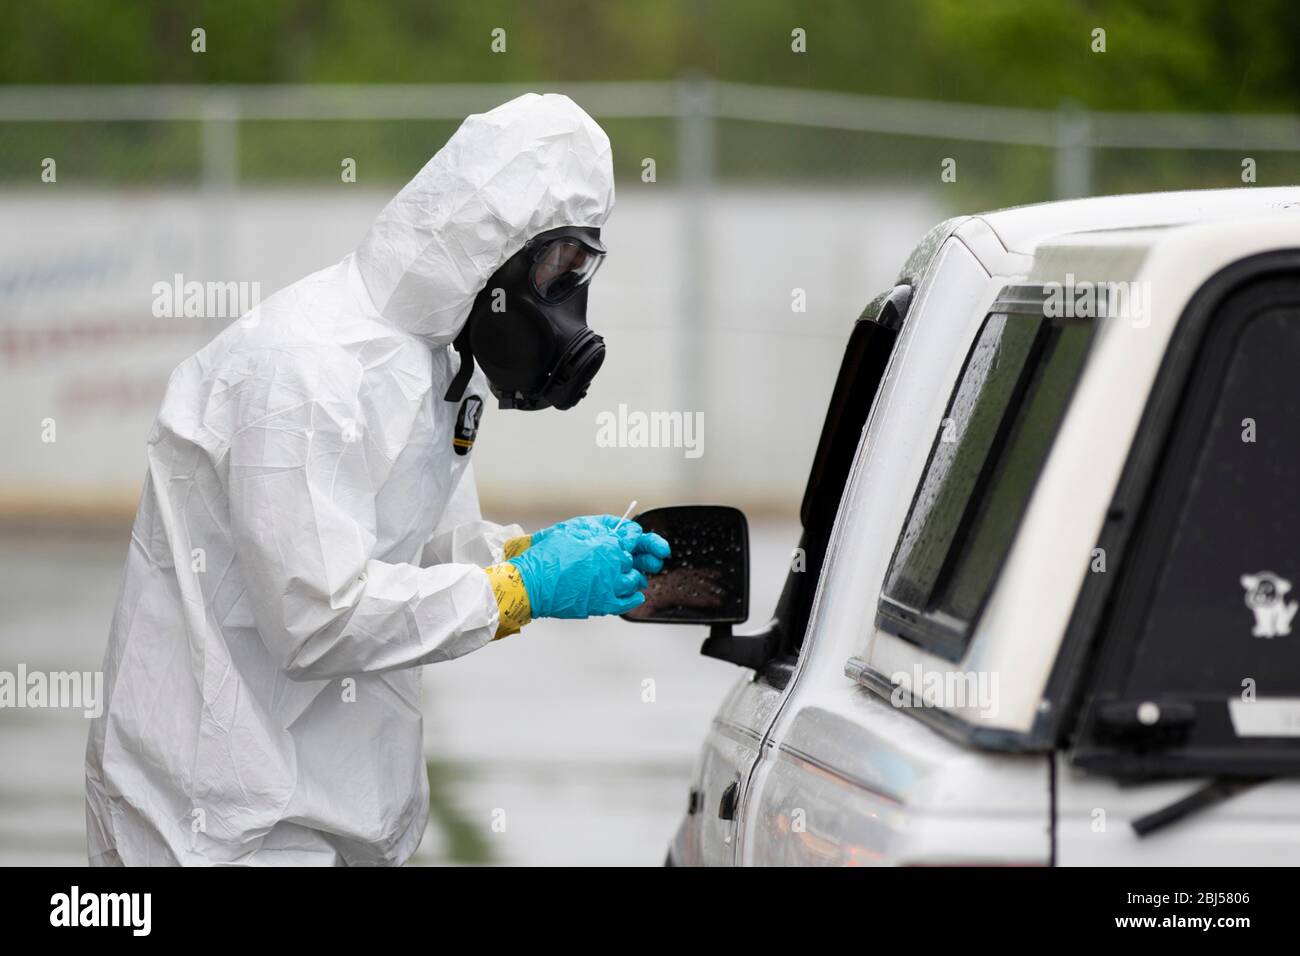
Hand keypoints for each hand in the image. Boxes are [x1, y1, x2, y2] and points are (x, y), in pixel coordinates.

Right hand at [509, 526, 647, 618]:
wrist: (533, 584)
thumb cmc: (547, 558)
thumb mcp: (570, 532)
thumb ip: (593, 532)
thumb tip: (607, 532)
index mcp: (605, 546)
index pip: (630, 541)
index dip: (626, 541)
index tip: (623, 543)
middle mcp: (612, 567)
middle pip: (630, 562)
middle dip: (625, 560)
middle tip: (615, 561)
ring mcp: (609, 587)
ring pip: (633, 581)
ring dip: (630, 577)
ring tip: (622, 577)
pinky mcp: (603, 604)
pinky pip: (627, 602)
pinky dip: (634, 598)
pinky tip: (635, 595)